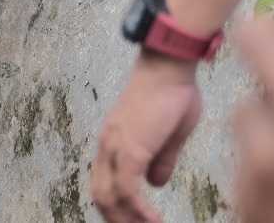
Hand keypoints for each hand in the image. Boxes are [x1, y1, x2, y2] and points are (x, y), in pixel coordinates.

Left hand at [90, 51, 203, 222]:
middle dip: (117, 218)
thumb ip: (161, 159)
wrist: (169, 66)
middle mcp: (107, 145)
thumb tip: (156, 183)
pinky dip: (139, 210)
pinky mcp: (130, 148)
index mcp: (114, 141)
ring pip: (108, 196)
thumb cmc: (173, 93)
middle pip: (100, 194)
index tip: (135, 220)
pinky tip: (154, 220)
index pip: (104, 182)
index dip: (116, 206)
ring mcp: (115, 146)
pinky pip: (127, 189)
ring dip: (127, 219)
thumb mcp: (169, 135)